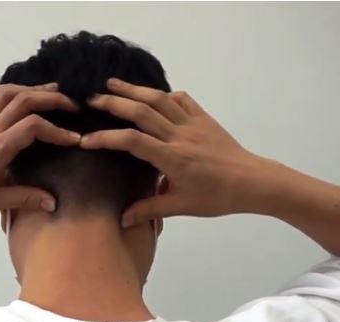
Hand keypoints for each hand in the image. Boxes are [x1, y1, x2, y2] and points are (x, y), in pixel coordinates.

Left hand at [0, 83, 80, 213]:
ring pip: (8, 93)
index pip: (31, 127)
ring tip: (55, 93)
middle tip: (73, 107)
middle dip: (52, 99)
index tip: (74, 140)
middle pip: (23, 101)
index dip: (56, 131)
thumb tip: (52, 203)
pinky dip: (11, 89)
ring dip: (33, 89)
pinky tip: (24, 94)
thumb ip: (23, 199)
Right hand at [80, 78, 272, 226]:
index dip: (107, 138)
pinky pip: (182, 99)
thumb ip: (150, 209)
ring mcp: (193, 123)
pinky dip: (164, 95)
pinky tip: (153, 96)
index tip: (86, 140)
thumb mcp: (181, 207)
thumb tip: (122, 219)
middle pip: (142, 111)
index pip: (132, 142)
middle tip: (91, 99)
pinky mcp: (204, 118)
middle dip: (114, 102)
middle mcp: (180, 135)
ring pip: (160, 99)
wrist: (252, 182)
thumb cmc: (217, 197)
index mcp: (172, 158)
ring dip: (134, 89)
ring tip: (113, 83)